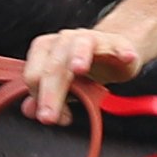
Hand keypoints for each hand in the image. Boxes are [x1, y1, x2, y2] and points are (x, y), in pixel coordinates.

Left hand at [19, 0, 156, 123]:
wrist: (111, 52)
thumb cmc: (82, 69)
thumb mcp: (61, 85)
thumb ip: (43, 97)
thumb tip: (29, 110)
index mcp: (46, 50)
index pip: (34, 73)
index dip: (39, 96)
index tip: (48, 117)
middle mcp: (65, 40)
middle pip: (55, 66)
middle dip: (51, 92)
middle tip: (49, 117)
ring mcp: (91, 39)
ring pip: (81, 46)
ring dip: (79, 56)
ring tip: (78, 69)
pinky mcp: (117, 44)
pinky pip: (120, 46)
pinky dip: (123, 52)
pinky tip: (127, 58)